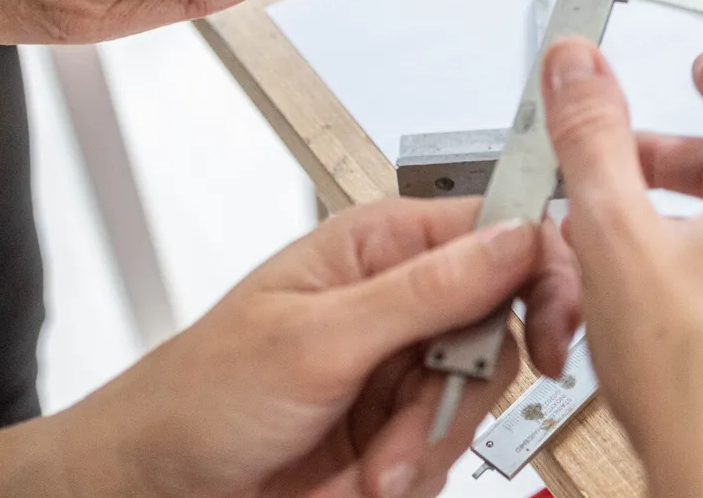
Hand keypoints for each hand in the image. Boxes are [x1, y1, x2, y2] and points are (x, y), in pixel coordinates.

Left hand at [46, 198, 580, 497]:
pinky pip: (446, 452)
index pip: (499, 232)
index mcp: (381, 246)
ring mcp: (398, 369)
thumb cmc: (197, 395)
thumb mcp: (319, 338)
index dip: (540, 274)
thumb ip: (426, 290)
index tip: (552, 330)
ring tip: (363, 465)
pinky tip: (357, 479)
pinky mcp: (394, 431)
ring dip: (423, 445)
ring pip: (475, 403)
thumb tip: (515, 239)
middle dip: (456, 393)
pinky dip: (408, 474)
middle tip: (410, 421)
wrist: (150, 488)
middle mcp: (398, 301)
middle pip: (498, 331)